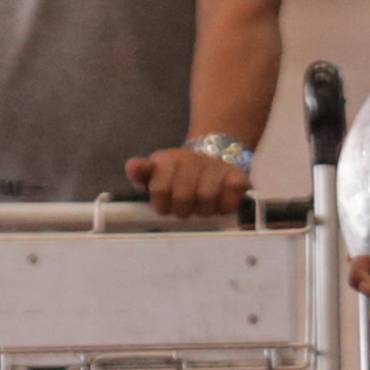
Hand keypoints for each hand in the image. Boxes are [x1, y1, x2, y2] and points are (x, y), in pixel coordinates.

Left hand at [127, 145, 251, 217]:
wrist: (212, 158)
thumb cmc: (178, 175)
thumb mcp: (156, 173)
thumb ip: (142, 174)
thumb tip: (132, 167)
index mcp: (169, 159)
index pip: (160, 189)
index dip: (162, 204)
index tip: (166, 205)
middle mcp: (193, 159)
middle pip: (183, 197)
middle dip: (182, 209)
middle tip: (185, 208)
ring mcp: (216, 166)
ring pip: (206, 198)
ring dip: (203, 210)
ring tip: (201, 207)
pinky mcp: (237, 176)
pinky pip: (230, 198)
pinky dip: (224, 206)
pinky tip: (219, 204)